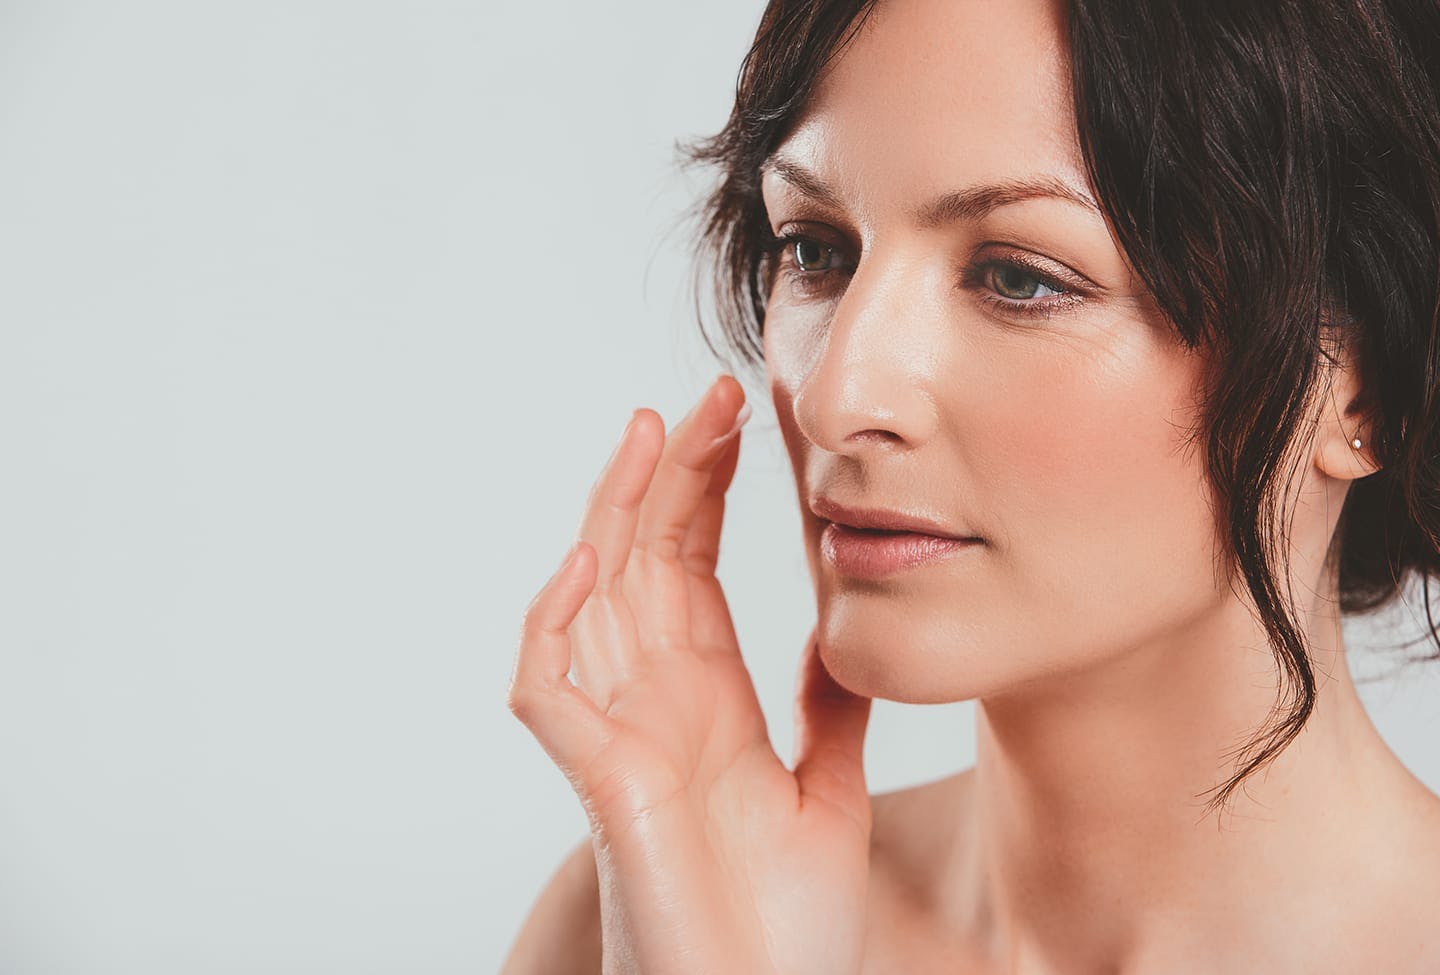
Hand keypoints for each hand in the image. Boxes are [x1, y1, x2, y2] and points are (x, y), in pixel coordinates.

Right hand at [507, 374, 874, 974]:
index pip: (694, 565)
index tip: (736, 419)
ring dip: (613, 514)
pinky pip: (548, 690)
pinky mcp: (600, 782)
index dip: (708, 491)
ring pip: (594, 599)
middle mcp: (654, 701)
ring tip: (647, 432)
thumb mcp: (827, 788)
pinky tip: (584, 560)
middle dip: (670, 475)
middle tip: (705, 397)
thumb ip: (826, 709)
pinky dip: (552, 625)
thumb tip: (840, 631)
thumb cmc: (783, 923)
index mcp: (707, 696)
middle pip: (645, 561)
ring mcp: (620, 735)